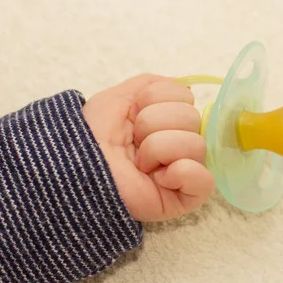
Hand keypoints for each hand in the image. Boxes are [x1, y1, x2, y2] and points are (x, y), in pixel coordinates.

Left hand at [83, 74, 214, 221]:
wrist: (77, 168)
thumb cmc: (93, 135)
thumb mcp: (117, 98)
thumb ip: (149, 85)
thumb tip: (187, 90)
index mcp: (167, 120)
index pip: (184, 95)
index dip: (154, 100)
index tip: (132, 116)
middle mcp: (180, 143)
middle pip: (191, 117)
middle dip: (154, 125)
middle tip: (133, 144)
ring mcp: (185, 171)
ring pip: (196, 144)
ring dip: (159, 149)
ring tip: (140, 165)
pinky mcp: (186, 198)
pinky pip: (205, 179)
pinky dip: (182, 173)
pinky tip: (159, 178)